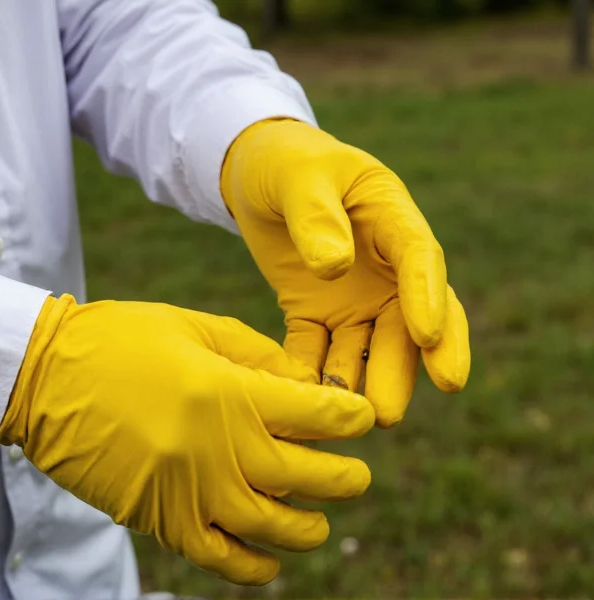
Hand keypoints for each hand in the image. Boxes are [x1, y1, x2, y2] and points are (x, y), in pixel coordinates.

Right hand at [0, 295, 374, 584]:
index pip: (315, 414)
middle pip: (305, 476)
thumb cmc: (119, 340)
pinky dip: (252, 566)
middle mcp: (215, 449)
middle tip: (358, 475)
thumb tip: (306, 384)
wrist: (43, 377)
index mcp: (226, 392)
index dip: (349, 416)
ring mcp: (188, 491)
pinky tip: (270, 561)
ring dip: (308, 527)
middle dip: (345, 477)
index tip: (361, 418)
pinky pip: (219, 557)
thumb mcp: (193, 326)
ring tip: (321, 520)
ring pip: (271, 526)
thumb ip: (256, 354)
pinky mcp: (159, 518)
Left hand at [221, 119, 469, 425]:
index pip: (421, 259)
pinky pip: (316, 350)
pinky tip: (302, 401)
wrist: (257, 176)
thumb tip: (336, 267)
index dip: (429, 298)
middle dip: (401, 368)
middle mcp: (384, 268)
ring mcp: (352, 296)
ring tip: (351, 420)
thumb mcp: (300, 178)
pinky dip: (311, 375)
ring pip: (365, 347)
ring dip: (360, 382)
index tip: (431, 337)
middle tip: (389, 411)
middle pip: (404, 322)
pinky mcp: (315, 314)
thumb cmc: (287, 164)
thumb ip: (317, 216)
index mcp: (392, 219)